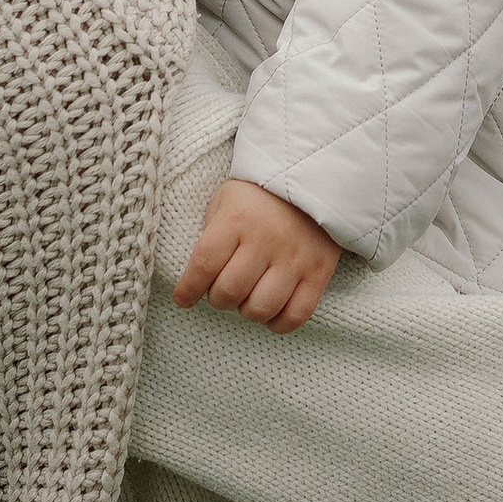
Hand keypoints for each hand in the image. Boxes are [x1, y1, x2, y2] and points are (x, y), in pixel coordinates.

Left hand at [175, 178, 345, 331]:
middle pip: (230, 292)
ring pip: (261, 308)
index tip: (183, 299)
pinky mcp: (319, 272)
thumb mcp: (225, 201)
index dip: (188, 289)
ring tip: (247, 299)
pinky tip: (271, 312)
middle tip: (221, 292)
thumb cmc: (259, 195)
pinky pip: (297, 315)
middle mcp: (266, 240)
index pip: (204, 264)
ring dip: (246, 311)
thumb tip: (198, 278)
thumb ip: (212, 236)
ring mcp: (295, 258)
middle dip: (218, 299)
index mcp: (237, 220)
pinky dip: (278, 323)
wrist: (314, 177)